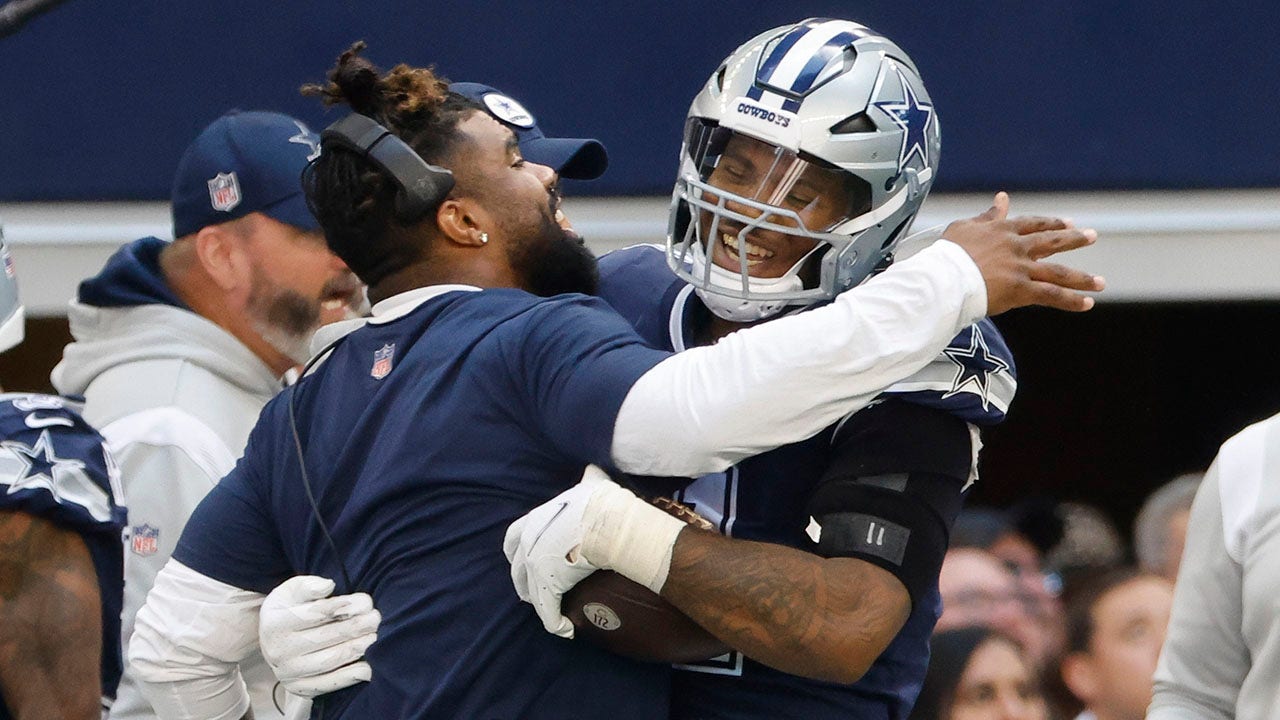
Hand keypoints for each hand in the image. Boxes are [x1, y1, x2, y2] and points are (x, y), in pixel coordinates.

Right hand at [258, 575, 379, 697]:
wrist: (273, 642)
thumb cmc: (289, 609)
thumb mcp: (291, 591)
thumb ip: (309, 585)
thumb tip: (329, 586)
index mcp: (275, 624)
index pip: (313, 614)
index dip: (342, 606)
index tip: (365, 601)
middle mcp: (278, 651)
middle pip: (325, 637)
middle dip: (356, 626)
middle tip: (376, 617)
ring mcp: (289, 673)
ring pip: (330, 661)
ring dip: (357, 648)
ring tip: (375, 635)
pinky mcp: (300, 689)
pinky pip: (330, 683)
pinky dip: (351, 675)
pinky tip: (369, 665)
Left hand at [503, 466, 620, 638]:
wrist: (604, 521)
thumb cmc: (599, 502)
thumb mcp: (589, 485)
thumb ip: (587, 480)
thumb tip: (594, 470)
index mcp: (534, 519)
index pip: (513, 537)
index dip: (516, 551)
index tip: (519, 559)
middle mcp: (529, 542)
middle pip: (518, 567)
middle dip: (523, 580)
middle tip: (533, 591)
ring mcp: (536, 565)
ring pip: (532, 591)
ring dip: (539, 603)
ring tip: (551, 612)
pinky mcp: (548, 585)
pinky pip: (548, 610)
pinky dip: (554, 622)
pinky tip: (564, 630)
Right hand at [943, 192, 1104, 314]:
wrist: (944, 278)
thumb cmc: (947, 254)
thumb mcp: (964, 228)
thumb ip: (987, 216)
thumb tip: (1002, 199)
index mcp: (1003, 230)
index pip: (1032, 224)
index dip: (1051, 223)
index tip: (1066, 222)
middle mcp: (1017, 247)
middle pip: (1052, 242)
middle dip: (1074, 239)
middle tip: (1092, 237)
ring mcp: (1021, 268)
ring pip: (1058, 273)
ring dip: (1081, 278)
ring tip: (1099, 282)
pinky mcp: (1021, 290)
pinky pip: (1051, 295)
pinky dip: (1071, 300)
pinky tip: (1087, 304)